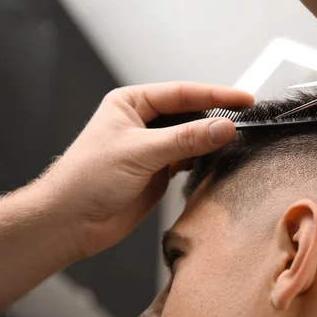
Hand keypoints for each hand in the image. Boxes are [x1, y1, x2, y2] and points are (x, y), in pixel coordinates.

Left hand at [41, 82, 253, 257]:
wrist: (70, 223)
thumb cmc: (87, 180)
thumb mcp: (140, 152)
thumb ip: (185, 139)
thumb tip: (225, 127)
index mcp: (132, 103)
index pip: (182, 93)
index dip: (215, 95)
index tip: (244, 99)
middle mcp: (144, 122)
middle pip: (190, 112)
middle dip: (217, 115)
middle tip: (247, 119)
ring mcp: (153, 147)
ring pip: (192, 136)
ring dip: (212, 138)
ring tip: (238, 138)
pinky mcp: (160, 171)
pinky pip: (190, 158)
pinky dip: (205, 158)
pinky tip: (218, 158)